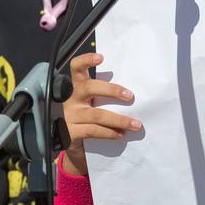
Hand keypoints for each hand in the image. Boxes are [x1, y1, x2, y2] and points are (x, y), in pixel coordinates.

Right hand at [61, 52, 140, 175]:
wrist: (75, 147)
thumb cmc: (89, 120)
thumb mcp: (93, 104)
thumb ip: (103, 97)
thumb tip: (131, 94)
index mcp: (77, 87)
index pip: (76, 68)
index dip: (86, 60)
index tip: (101, 58)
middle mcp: (71, 98)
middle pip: (89, 88)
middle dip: (111, 90)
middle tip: (130, 96)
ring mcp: (69, 116)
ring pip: (96, 114)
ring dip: (119, 120)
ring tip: (136, 124)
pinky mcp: (70, 132)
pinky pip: (93, 131)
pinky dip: (110, 133)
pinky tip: (121, 134)